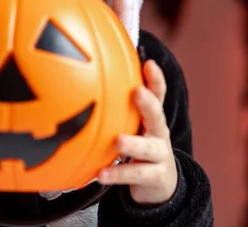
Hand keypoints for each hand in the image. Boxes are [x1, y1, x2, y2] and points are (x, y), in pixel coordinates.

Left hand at [98, 60, 177, 204]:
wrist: (159, 184)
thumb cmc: (140, 146)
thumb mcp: (134, 125)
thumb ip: (117, 108)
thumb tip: (87, 81)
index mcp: (153, 118)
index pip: (158, 95)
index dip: (156, 79)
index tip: (148, 63)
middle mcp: (160, 134)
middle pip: (158, 116)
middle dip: (148, 104)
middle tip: (137, 92)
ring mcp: (160, 156)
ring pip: (148, 148)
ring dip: (133, 144)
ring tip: (118, 141)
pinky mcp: (155, 177)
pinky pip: (134, 176)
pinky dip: (117, 174)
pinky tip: (100, 174)